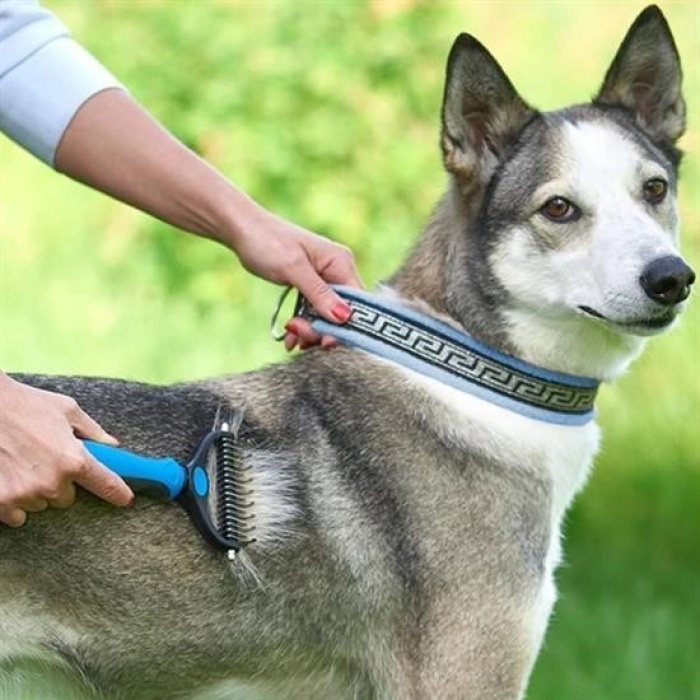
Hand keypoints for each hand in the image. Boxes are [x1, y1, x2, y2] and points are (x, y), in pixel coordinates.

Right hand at [0, 373, 133, 526]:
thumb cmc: (26, 405)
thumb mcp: (67, 410)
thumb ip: (93, 431)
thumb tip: (113, 445)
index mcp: (74, 459)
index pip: (106, 485)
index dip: (118, 494)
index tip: (126, 500)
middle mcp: (52, 481)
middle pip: (66, 498)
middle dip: (60, 483)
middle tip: (45, 461)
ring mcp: (25, 494)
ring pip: (41, 505)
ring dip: (36, 491)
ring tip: (22, 464)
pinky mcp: (1, 502)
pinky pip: (17, 516)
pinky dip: (14, 503)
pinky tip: (9, 479)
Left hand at [230, 207, 362, 349]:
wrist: (241, 229)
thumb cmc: (267, 241)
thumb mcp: (293, 268)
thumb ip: (318, 293)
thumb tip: (344, 316)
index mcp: (341, 262)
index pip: (356, 302)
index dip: (344, 325)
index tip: (324, 341)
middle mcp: (338, 270)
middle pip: (341, 312)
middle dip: (321, 328)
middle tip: (297, 333)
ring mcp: (324, 278)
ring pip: (327, 315)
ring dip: (311, 330)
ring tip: (290, 335)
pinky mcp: (310, 285)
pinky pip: (314, 311)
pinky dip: (304, 324)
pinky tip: (289, 335)